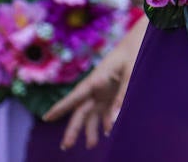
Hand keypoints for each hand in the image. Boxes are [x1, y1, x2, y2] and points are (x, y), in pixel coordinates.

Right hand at [43, 17, 145, 149]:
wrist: (140, 40)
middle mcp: (96, 88)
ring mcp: (104, 92)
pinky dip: (107, 122)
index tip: (46, 118)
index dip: (61, 108)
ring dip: (91, 129)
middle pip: (81, 111)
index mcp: (96, 79)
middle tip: (66, 146)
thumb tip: (115, 120)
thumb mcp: (131, 73)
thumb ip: (122, 96)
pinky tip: (108, 132)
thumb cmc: (133, 53)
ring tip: (91, 145)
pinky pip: (106, 111)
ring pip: (92, 114)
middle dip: (73, 129)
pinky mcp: (113, 94)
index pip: (75, 96)